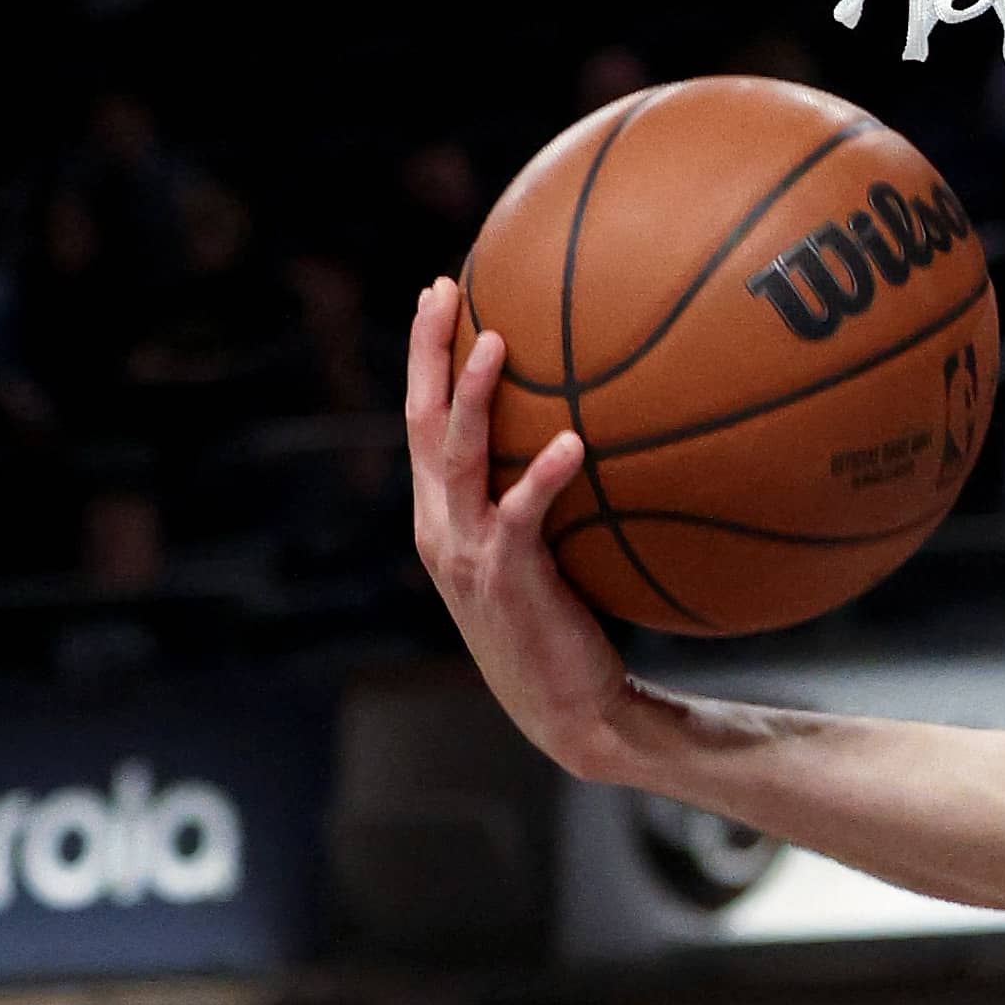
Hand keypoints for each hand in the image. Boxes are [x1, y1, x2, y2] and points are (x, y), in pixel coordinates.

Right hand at [407, 276, 634, 777]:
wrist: (569, 713)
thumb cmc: (561, 633)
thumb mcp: (536, 558)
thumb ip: (534, 502)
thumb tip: (583, 432)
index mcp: (439, 520)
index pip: (421, 423)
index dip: (424, 359)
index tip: (436, 297)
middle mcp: (439, 530)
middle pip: (422, 422)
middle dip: (428, 352)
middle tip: (443, 291)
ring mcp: (466, 555)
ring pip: (458, 456)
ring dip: (476, 395)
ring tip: (499, 341)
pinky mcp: (506, 579)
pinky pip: (522, 513)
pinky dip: (545, 475)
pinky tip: (576, 443)